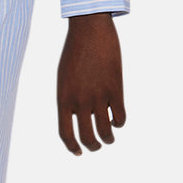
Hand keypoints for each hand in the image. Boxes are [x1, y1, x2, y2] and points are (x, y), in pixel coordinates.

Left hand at [57, 12, 125, 154]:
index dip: (72, 147)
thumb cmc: (75, 52)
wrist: (89, 30)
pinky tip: (116, 119)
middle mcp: (80, 101)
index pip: (65, 133)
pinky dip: (119, 123)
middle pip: (86, 137)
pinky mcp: (115, 89)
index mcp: (63, 98)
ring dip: (108, 139)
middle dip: (93, 146)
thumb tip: (80, 117)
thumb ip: (69, 99)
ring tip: (109, 138)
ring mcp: (98, 96)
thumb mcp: (64, 78)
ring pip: (105, 130)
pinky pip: (119, 116)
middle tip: (96, 146)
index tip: (78, 152)